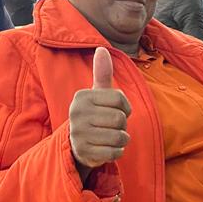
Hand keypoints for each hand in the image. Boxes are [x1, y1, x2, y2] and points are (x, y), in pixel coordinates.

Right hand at [69, 47, 131, 170]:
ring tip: (110, 137)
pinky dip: (117, 152)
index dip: (125, 107)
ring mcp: (79, 134)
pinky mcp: (84, 152)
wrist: (77, 144)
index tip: (117, 110)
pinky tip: (106, 148)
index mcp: (82, 97)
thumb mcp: (97, 94)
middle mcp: (77, 114)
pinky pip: (115, 152)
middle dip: (122, 125)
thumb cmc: (94, 114)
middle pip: (120, 119)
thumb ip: (102, 74)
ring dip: (121, 139)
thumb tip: (102, 49)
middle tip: (111, 127)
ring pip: (119, 137)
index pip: (119, 99)